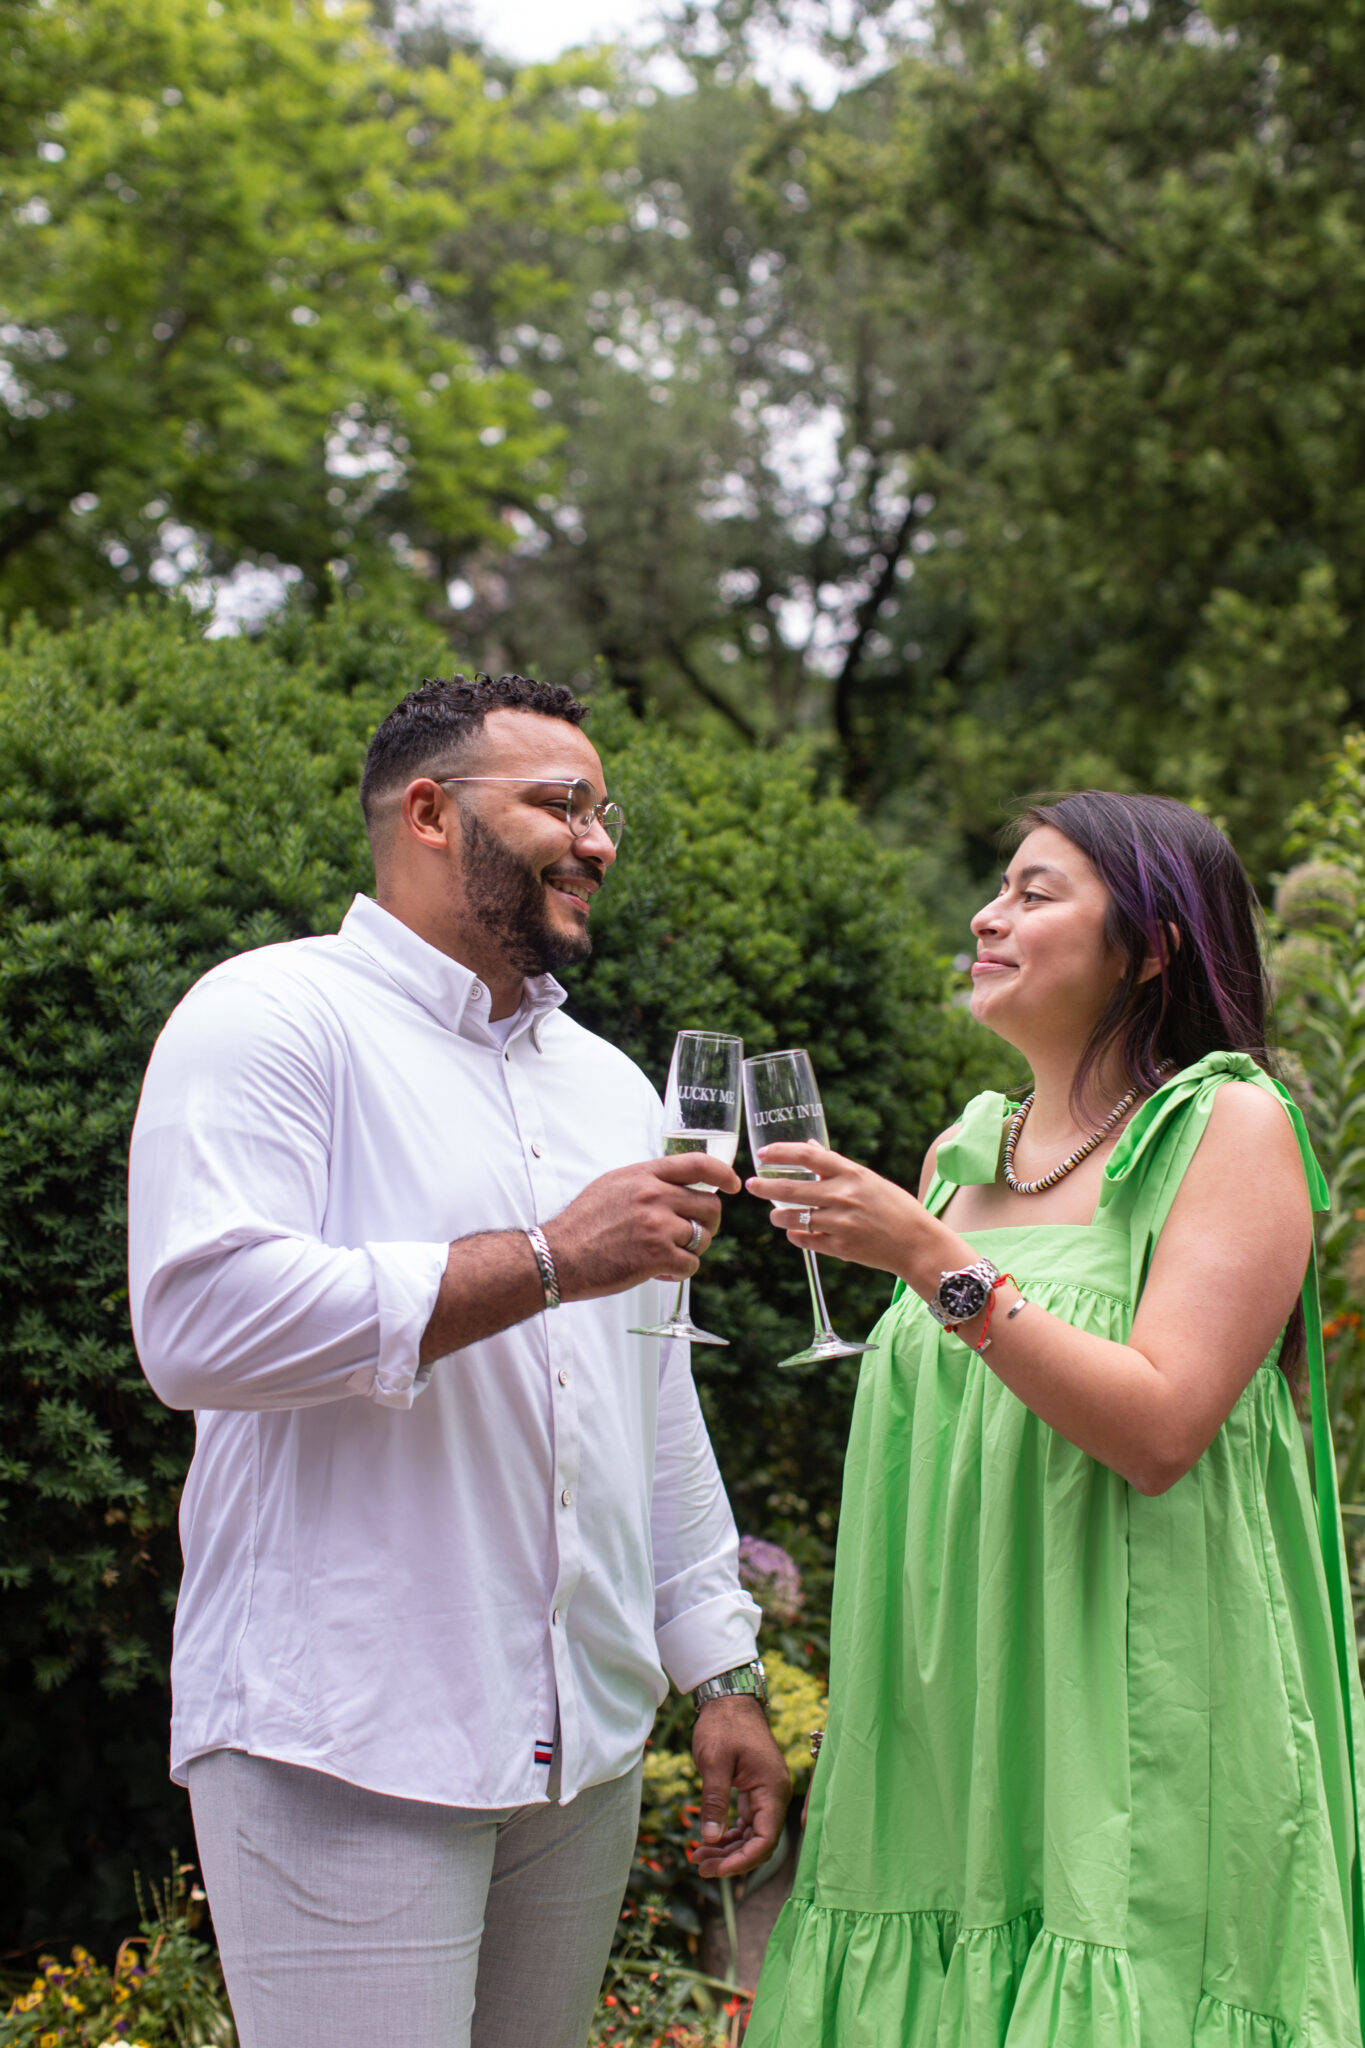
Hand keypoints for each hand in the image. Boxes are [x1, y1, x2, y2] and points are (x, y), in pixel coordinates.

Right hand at [544, 1153, 739, 1301]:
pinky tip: (660, 1271)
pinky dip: (679, 1271)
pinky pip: (691, 1264)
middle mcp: (654, 1196)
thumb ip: (646, 1182)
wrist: (558, 1255)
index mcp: (644, 1175)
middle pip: (710, 1206)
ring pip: (702, 1237)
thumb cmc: (583, 1223)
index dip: (723, 1174)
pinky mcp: (657, 1256)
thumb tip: (678, 1186)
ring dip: (691, 1250)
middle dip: (708, 1223)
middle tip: (692, 1234)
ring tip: (668, 1255)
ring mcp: (657, 1226)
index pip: (698, 1164)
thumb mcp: (613, 1185)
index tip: (734, 1185)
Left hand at [690, 1695, 790, 1879]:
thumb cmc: (723, 1725)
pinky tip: (709, 1842)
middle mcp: (774, 1795)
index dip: (743, 1861)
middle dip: (731, 1859)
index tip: (716, 1870)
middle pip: (759, 1842)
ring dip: (728, 1850)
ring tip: (698, 1857)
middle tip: (699, 1866)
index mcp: (772, 1789)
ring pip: (752, 1835)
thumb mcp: (714, 1762)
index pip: (765, 1840)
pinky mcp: (755, 1791)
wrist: (729, 1699)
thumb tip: (711, 1839)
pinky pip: (747, 1823)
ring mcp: (766, 1794)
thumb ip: (714, 1801)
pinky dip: (730, 1835)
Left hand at [746, 1140, 926, 1278]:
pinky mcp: (839, 1247)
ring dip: (778, 1215)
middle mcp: (843, 1196)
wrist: (916, 1243)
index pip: (808, 1156)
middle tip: (752, 1184)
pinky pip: (805, 1240)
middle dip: (764, 1186)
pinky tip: (794, 1232)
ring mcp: (840, 1223)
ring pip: (793, 1218)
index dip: (781, 1152)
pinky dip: (795, 1235)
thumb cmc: (895, 1207)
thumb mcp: (869, 1179)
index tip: (763, 1153)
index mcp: (852, 1174)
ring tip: (775, 1214)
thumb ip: (837, 1166)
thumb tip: (810, 1148)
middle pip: (791, 1188)